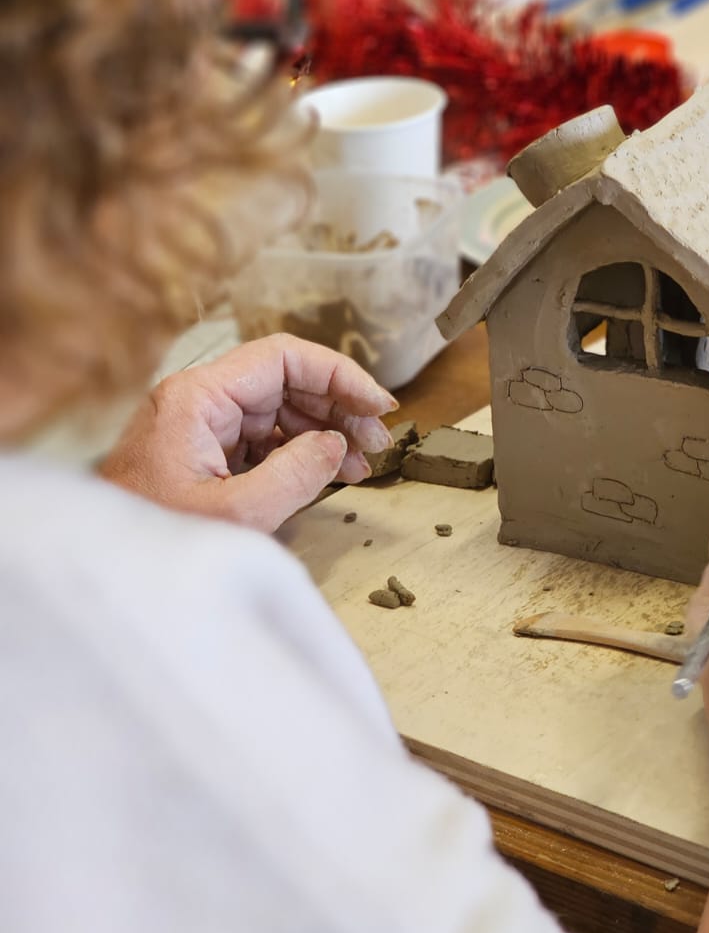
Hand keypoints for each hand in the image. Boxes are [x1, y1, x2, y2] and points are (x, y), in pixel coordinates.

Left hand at [100, 336, 397, 532]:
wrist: (105, 574)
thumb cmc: (155, 546)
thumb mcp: (236, 515)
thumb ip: (296, 475)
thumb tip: (336, 445)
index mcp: (198, 398)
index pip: (284, 358)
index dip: (339, 375)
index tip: (378, 406)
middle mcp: (199, 400)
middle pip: (286, 380)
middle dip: (338, 407)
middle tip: (378, 441)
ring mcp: (201, 426)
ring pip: (280, 408)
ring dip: (326, 431)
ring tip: (363, 463)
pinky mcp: (205, 452)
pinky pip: (265, 437)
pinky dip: (302, 451)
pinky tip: (332, 471)